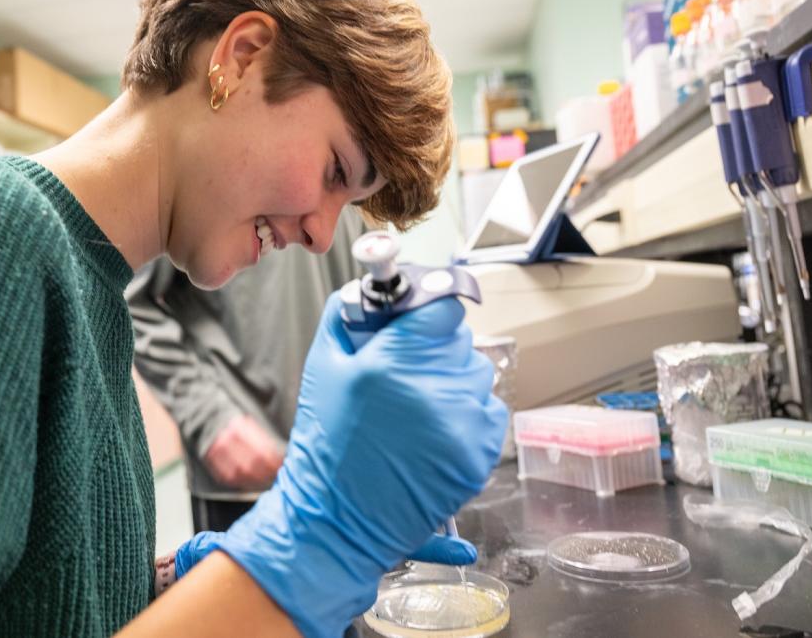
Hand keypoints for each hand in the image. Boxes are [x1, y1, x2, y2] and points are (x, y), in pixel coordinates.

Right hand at [216, 293, 507, 637]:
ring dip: (453, 381)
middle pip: (459, 340)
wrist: (336, 519)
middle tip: (405, 372)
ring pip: (477, 374)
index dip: (428, 310)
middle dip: (434, 348)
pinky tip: (435, 430)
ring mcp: (462, 423)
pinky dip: (467, 415)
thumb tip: (369, 291)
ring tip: (419, 407)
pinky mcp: (478, 454)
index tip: (418, 320)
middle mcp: (435, 388)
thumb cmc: (326, 446)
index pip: (443, 307)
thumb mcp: (322, 367)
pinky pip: (488, 411)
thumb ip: (345, 316)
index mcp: (394, 361)